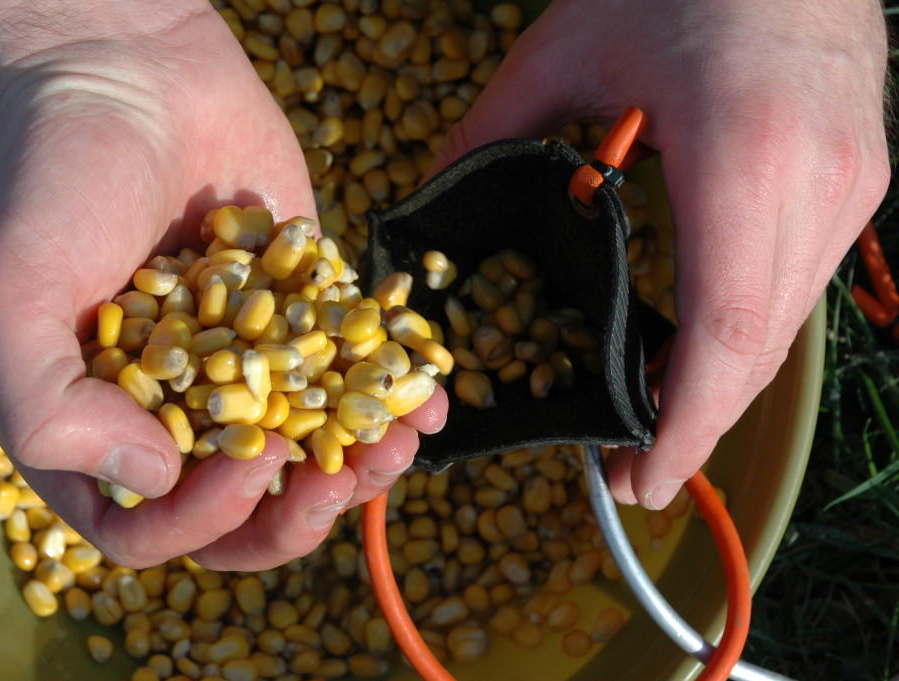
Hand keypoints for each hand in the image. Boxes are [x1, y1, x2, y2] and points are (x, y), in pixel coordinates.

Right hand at [0, 0, 446, 568]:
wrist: (129, 69)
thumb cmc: (53, 178)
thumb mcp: (9, 298)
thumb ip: (50, 410)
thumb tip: (152, 477)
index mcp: (95, 427)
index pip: (151, 528)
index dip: (203, 522)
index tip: (248, 466)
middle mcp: (172, 408)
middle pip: (240, 511)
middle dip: (299, 513)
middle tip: (343, 482)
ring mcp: (243, 363)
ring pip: (307, 454)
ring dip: (360, 466)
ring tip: (400, 443)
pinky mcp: (300, 313)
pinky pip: (350, 374)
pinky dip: (394, 394)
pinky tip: (428, 399)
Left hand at [430, 0, 888, 507]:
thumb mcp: (565, 49)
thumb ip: (491, 133)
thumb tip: (432, 202)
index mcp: (742, 154)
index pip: (724, 328)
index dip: (684, 422)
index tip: (639, 478)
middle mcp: (817, 184)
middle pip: (759, 348)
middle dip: (695, 425)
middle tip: (630, 473)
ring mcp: (851, 186)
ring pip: (785, 329)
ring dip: (719, 387)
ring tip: (651, 422)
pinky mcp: (858, 181)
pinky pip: (796, 289)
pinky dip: (742, 337)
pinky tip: (691, 353)